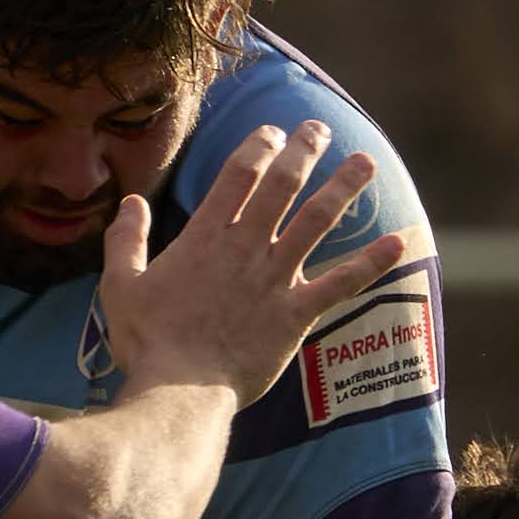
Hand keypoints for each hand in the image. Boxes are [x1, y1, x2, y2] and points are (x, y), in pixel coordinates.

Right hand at [96, 122, 410, 403]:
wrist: (179, 391)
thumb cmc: (147, 342)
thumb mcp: (121, 285)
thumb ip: (126, 239)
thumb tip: (131, 202)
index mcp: (205, 237)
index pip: (239, 174)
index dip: (259, 145)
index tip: (273, 131)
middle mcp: (245, 248)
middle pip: (283, 184)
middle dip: (304, 150)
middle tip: (321, 128)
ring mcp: (274, 279)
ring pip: (316, 221)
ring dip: (343, 187)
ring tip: (366, 161)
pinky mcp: (296, 314)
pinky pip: (341, 283)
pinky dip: (371, 263)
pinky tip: (397, 243)